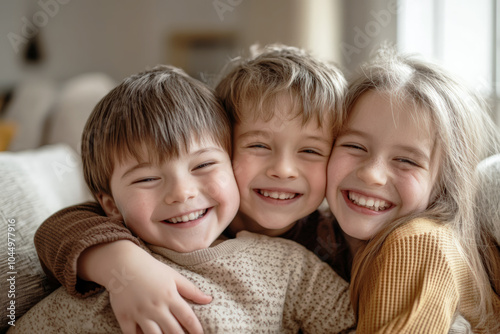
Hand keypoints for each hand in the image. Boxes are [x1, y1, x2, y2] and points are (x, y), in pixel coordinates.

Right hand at [78, 241, 211, 332]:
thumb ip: (191, 290)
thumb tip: (209, 299)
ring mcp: (139, 313)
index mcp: (170, 296)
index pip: (188, 318)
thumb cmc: (151, 269)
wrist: (122, 264)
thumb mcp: (173, 276)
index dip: (196, 329)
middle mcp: (156, 307)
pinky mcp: (124, 317)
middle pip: (173, 331)